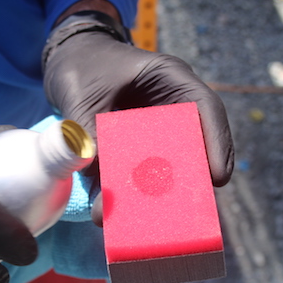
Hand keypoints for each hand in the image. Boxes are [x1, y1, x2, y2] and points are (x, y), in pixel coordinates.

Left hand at [42, 10, 234, 216]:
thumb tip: (95, 179)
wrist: (64, 62)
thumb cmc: (80, 65)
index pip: (206, 107)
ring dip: (153, 193)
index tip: (218, 178)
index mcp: (169, 78)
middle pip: (190, 144)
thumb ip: (89, 130)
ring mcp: (151, 128)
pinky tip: (113, 212)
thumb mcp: (82, 93)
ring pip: (164, 164)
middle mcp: (167, 105)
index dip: (218, 142)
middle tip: (187, 210)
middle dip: (187, 179)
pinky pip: (136, 173)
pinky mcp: (131, 147)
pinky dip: (127, 192)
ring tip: (142, 220)